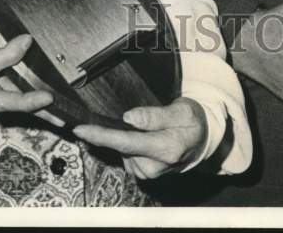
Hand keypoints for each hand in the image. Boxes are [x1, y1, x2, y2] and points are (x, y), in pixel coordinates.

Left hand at [73, 97, 207, 179]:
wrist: (202, 141)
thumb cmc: (192, 121)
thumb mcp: (181, 110)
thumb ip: (154, 115)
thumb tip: (128, 117)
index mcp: (166, 148)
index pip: (126, 142)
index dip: (101, 136)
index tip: (81, 129)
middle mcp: (154, 166)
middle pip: (120, 147)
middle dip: (112, 130)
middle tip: (125, 116)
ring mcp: (147, 172)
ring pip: (122, 150)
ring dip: (124, 137)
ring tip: (145, 126)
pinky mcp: (142, 173)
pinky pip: (126, 154)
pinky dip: (127, 144)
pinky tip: (141, 136)